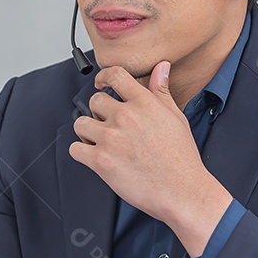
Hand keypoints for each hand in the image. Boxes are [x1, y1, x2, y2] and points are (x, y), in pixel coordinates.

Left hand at [69, 62, 232, 255]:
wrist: (182, 191)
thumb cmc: (181, 158)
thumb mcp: (176, 117)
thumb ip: (162, 91)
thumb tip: (161, 67)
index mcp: (144, 103)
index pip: (115, 75)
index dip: (104, 77)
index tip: (101, 83)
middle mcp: (125, 116)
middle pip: (95, 101)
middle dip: (99, 112)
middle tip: (109, 125)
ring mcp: (111, 138)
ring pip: (81, 123)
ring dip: (87, 131)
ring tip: (100, 141)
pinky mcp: (100, 161)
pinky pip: (75, 149)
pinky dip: (82, 152)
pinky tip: (95, 156)